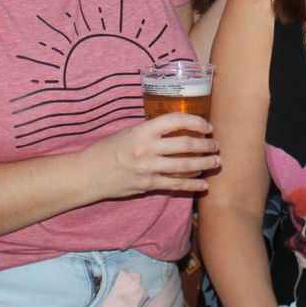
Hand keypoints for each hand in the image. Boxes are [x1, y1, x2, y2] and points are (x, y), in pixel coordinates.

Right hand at [88, 114, 219, 199]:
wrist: (89, 174)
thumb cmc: (108, 149)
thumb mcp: (128, 132)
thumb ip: (151, 131)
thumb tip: (176, 129)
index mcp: (142, 130)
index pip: (176, 121)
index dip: (196, 122)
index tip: (207, 126)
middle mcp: (147, 148)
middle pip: (186, 145)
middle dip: (206, 145)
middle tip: (216, 145)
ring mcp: (148, 168)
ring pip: (185, 166)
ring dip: (205, 164)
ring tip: (216, 162)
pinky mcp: (148, 185)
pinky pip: (176, 185)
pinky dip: (193, 184)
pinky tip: (204, 184)